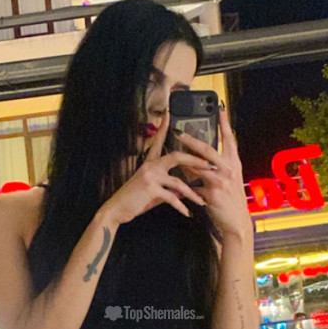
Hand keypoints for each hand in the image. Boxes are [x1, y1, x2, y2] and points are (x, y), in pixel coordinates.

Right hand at [99, 113, 213, 225]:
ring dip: (192, 193)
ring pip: (178, 181)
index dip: (163, 128)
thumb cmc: (134, 199)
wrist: (116, 209)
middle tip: (211, 166)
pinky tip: (187, 213)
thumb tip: (183, 191)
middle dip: (196, 161)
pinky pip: (171, 197)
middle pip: (177, 156)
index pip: (159, 141)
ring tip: (202, 201)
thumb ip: (167, 187)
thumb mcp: (152, 189)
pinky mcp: (150, 188)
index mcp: (150, 163)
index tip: (169, 115)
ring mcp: (150, 176)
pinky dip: (181, 206)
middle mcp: (150, 166)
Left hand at [174, 109, 252, 238]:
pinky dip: (184, 184)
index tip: (219, 108)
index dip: (225, 123)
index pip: (230, 139)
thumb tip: (195, 157)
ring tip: (171, 153)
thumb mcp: (229, 179)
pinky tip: (177, 183)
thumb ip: (216, 166)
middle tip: (178, 131)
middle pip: (207, 149)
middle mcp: (230, 169)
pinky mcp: (213, 193)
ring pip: (197, 166)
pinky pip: (193, 184)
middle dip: (190, 139)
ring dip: (183, 160)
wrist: (236, 221)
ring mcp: (221, 180)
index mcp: (234, 162)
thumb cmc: (231, 199)